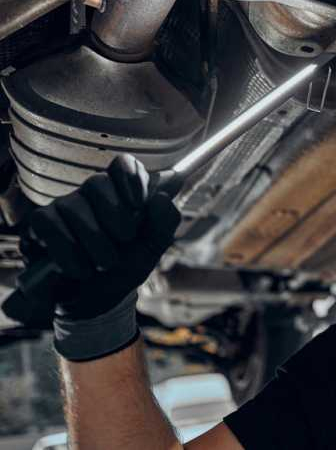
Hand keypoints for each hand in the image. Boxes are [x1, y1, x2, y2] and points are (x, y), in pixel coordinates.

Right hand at [20, 154, 179, 321]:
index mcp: (122, 194)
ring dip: (94, 241)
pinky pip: (49, 224)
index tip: (139, 204)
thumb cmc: (125, 267)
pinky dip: (68, 250)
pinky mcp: (40, 224)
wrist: (99, 301)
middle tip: (124, 240)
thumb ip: (165, 222)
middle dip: (115, 214)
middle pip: (98, 182)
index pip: (122, 165)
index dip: (131, 178)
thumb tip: (159, 198)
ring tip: (104, 264)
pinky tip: (79, 269)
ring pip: (74, 206)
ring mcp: (64, 207)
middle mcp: (92, 195)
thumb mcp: (152, 248)